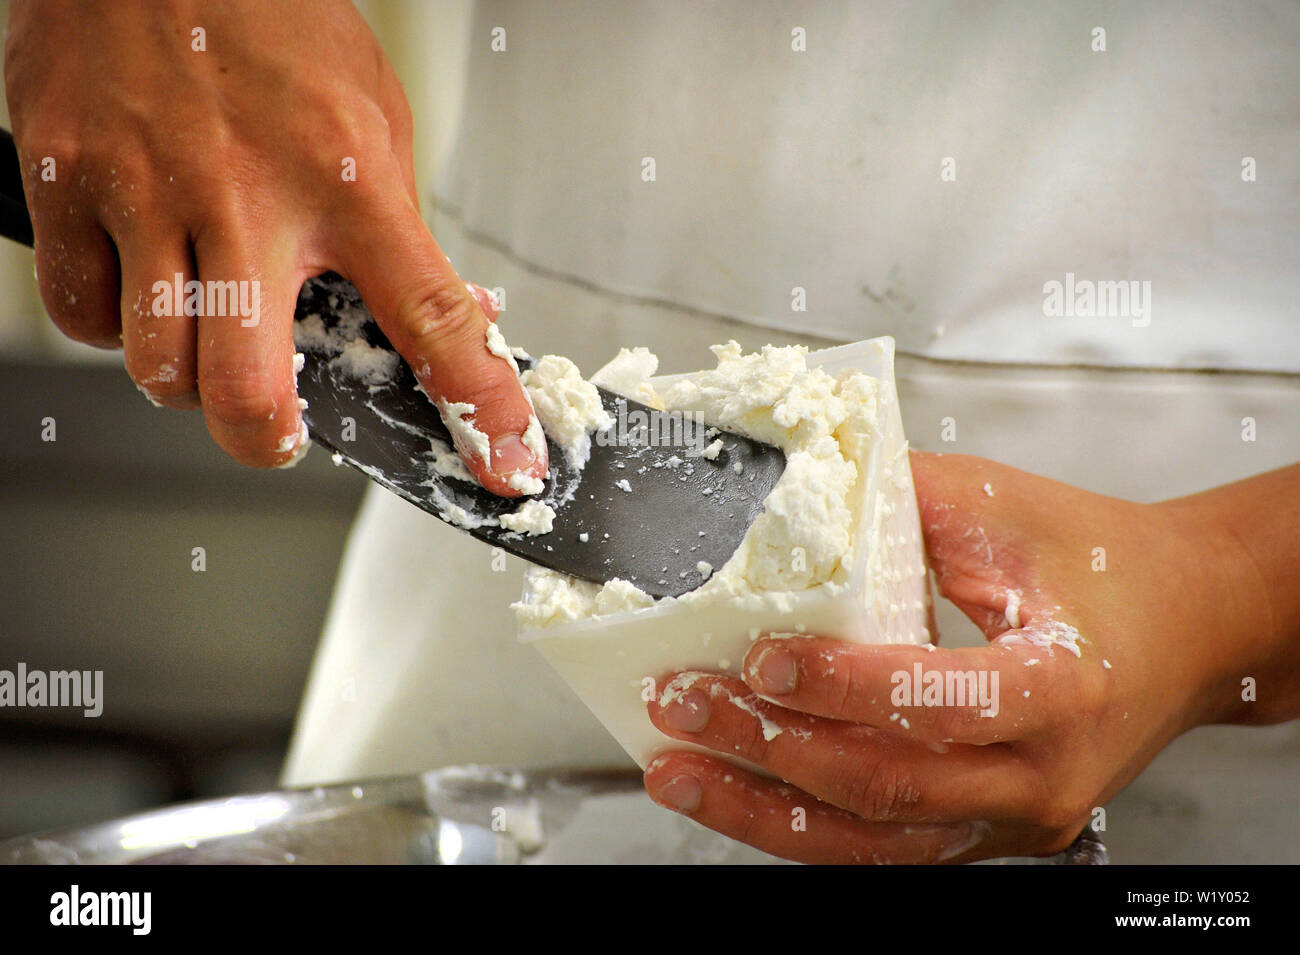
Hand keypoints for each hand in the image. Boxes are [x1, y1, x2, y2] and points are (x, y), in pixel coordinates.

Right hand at [5, 0, 545, 490]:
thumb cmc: (266, 16)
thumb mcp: (370, 110)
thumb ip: (392, 220)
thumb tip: (432, 312)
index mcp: (347, 178)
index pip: (432, 316)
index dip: (479, 406)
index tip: (506, 461)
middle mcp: (248, 197)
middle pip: (250, 388)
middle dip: (266, 439)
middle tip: (279, 429)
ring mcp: (147, 194)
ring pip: (158, 368)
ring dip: (187, 383)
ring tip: (206, 339)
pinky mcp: (64, 184)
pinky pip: (82, 314)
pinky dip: (114, 327)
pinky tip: (141, 287)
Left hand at [643, 451, 1297, 862]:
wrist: (1185, 626)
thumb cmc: (1102, 562)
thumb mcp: (1004, 507)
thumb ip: (897, 499)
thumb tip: (788, 491)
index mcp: (1059, 685)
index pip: (939, 702)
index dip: (843, 687)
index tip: (759, 660)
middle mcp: (1040, 774)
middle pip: (889, 784)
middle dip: (770, 749)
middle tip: (683, 706)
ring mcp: (1015, 818)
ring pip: (874, 838)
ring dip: (764, 809)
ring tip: (678, 773)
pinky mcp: (989, 831)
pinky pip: (885, 846)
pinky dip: (804, 824)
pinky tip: (738, 796)